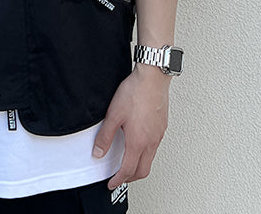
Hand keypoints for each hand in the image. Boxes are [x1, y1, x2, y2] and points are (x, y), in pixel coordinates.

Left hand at [92, 63, 170, 189]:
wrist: (153, 78)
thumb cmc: (135, 92)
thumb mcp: (113, 114)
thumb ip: (105, 136)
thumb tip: (98, 153)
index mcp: (138, 142)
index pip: (128, 170)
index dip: (118, 179)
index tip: (112, 183)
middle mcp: (151, 141)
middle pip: (143, 170)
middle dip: (130, 178)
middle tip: (119, 177)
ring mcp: (158, 135)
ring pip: (150, 159)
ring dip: (139, 166)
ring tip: (127, 162)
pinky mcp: (162, 127)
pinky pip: (155, 147)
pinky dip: (145, 153)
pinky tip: (137, 143)